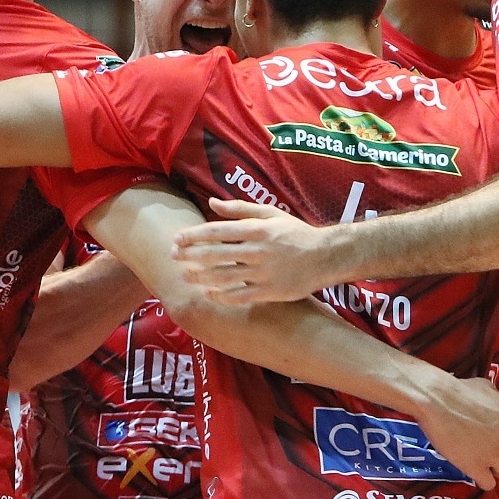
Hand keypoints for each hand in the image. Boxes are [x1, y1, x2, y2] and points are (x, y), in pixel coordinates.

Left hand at [172, 198, 338, 303]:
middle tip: (173, 256)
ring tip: (185, 275)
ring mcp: (263, 273)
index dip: (194, 236)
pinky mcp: (269, 292)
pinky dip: (220, 295)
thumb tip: (212, 202)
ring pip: (223, 277)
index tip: (177, 239)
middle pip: (215, 254)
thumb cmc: (295, 233)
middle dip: (190, 256)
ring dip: (200, 277)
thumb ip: (240, 208)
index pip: (218, 231)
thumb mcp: (271, 214)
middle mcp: (258, 251)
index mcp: (258, 229)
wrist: (325, 257)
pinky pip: (238, 296)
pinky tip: (208, 292)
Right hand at [413, 375, 498, 490]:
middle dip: (497, 452)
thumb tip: (498, 406)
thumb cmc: (459, 391)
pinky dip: (479, 478)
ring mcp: (496, 456)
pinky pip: (488, 484)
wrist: (436, 400)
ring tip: (475, 458)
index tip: (491, 436)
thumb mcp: (487, 389)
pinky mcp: (478, 469)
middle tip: (480, 445)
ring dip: (491, 467)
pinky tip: (470, 469)